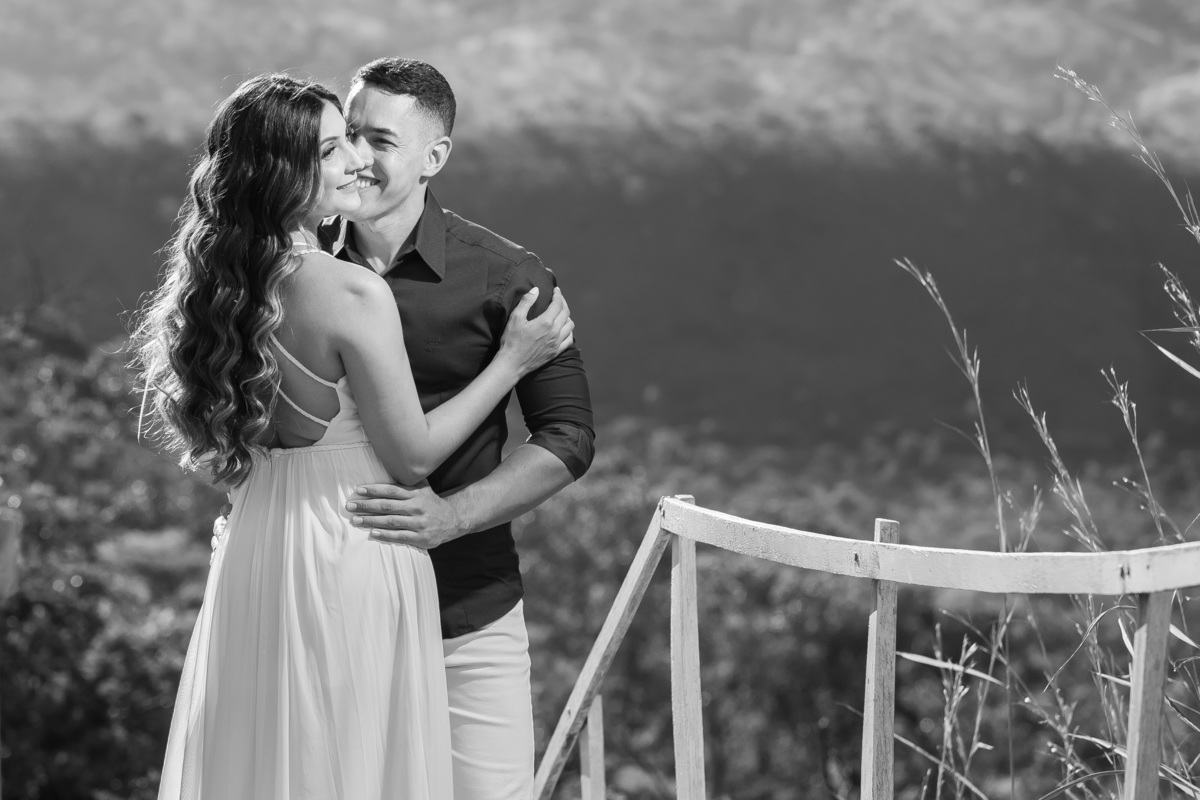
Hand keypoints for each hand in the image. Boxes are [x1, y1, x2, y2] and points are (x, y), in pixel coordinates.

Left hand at [346, 483, 468, 548]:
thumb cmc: (431, 503)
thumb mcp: (423, 488)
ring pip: (391, 521)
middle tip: (350, 505)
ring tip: (355, 520)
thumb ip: (408, 480)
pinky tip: (372, 533)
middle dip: (367, 505)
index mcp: (415, 494)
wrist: (453, 520)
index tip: (359, 490)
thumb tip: (391, 465)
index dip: (374, 490)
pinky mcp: (421, 538)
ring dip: (371, 521)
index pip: (391, 491)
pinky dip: (385, 535)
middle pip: (388, 506)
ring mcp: (419, 523)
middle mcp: (416, 507)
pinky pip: (400, 536)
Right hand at [496, 286, 573, 377]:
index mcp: (546, 322)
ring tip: (561, 313)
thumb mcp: (515, 318)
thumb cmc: (511, 341)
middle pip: (566, 313)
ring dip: (567, 316)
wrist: (512, 364)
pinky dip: (569, 331)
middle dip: (563, 303)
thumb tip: (536, 289)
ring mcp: (557, 343)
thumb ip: (526, 302)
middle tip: (558, 298)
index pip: (558, 304)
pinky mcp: (556, 352)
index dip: (558, 295)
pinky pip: (569, 340)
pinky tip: (564, 329)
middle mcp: (555, 332)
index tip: (556, 290)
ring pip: (570, 326)